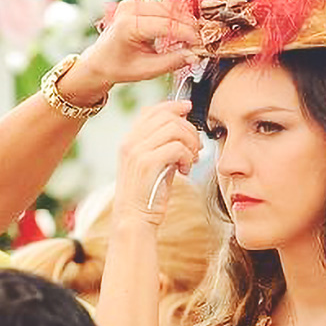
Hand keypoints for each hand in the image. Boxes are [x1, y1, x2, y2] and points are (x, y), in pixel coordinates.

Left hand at [67, 0, 202, 102]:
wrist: (100, 60)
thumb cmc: (120, 67)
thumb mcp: (147, 70)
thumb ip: (173, 61)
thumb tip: (196, 54)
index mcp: (128, 26)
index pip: (166, 24)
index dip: (188, 33)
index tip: (202, 43)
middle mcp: (129, 9)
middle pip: (169, 9)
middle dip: (189, 23)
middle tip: (202, 38)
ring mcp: (132, 2)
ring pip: (168, 2)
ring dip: (184, 16)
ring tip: (194, 32)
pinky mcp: (136, 1)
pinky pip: (162, 1)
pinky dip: (175, 12)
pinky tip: (184, 25)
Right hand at [113, 100, 202, 229]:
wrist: (134, 220)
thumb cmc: (148, 194)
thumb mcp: (154, 164)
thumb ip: (164, 145)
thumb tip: (186, 127)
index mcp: (129, 140)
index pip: (151, 110)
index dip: (173, 106)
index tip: (189, 110)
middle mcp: (130, 142)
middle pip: (167, 116)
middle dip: (189, 129)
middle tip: (196, 148)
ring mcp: (137, 152)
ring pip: (174, 128)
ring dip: (190, 142)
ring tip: (192, 160)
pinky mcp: (148, 164)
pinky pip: (177, 147)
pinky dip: (187, 156)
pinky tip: (185, 170)